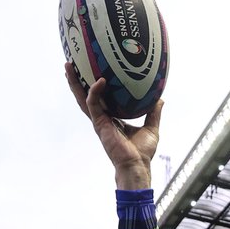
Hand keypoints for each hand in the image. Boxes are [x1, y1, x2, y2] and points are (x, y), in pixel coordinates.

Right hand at [65, 63, 161, 189]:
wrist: (137, 165)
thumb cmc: (142, 152)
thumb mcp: (151, 127)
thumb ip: (153, 113)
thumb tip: (161, 99)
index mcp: (112, 118)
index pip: (99, 98)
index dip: (92, 86)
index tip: (91, 70)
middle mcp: (102, 118)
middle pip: (85, 95)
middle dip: (76, 80)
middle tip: (71, 63)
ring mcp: (99, 121)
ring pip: (82, 98)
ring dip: (74, 82)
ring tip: (68, 67)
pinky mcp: (99, 124)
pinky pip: (93, 104)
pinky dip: (94, 92)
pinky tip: (99, 81)